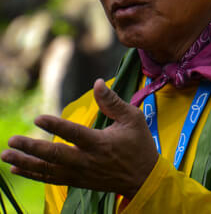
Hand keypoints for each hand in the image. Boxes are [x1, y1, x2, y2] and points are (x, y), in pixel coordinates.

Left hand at [0, 79, 157, 197]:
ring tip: (6, 154)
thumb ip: (113, 102)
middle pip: (55, 156)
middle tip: (13, 140)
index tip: (38, 118)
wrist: (144, 177)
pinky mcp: (78, 181)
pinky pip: (51, 179)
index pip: (74, 134)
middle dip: (32, 148)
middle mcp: (88, 160)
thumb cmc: (140, 144)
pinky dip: (33, 174)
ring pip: (48, 170)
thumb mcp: (133, 119)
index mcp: (101, 143)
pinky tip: (17, 168)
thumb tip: (97, 82)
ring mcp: (81, 173)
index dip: (56, 126)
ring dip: (26, 162)